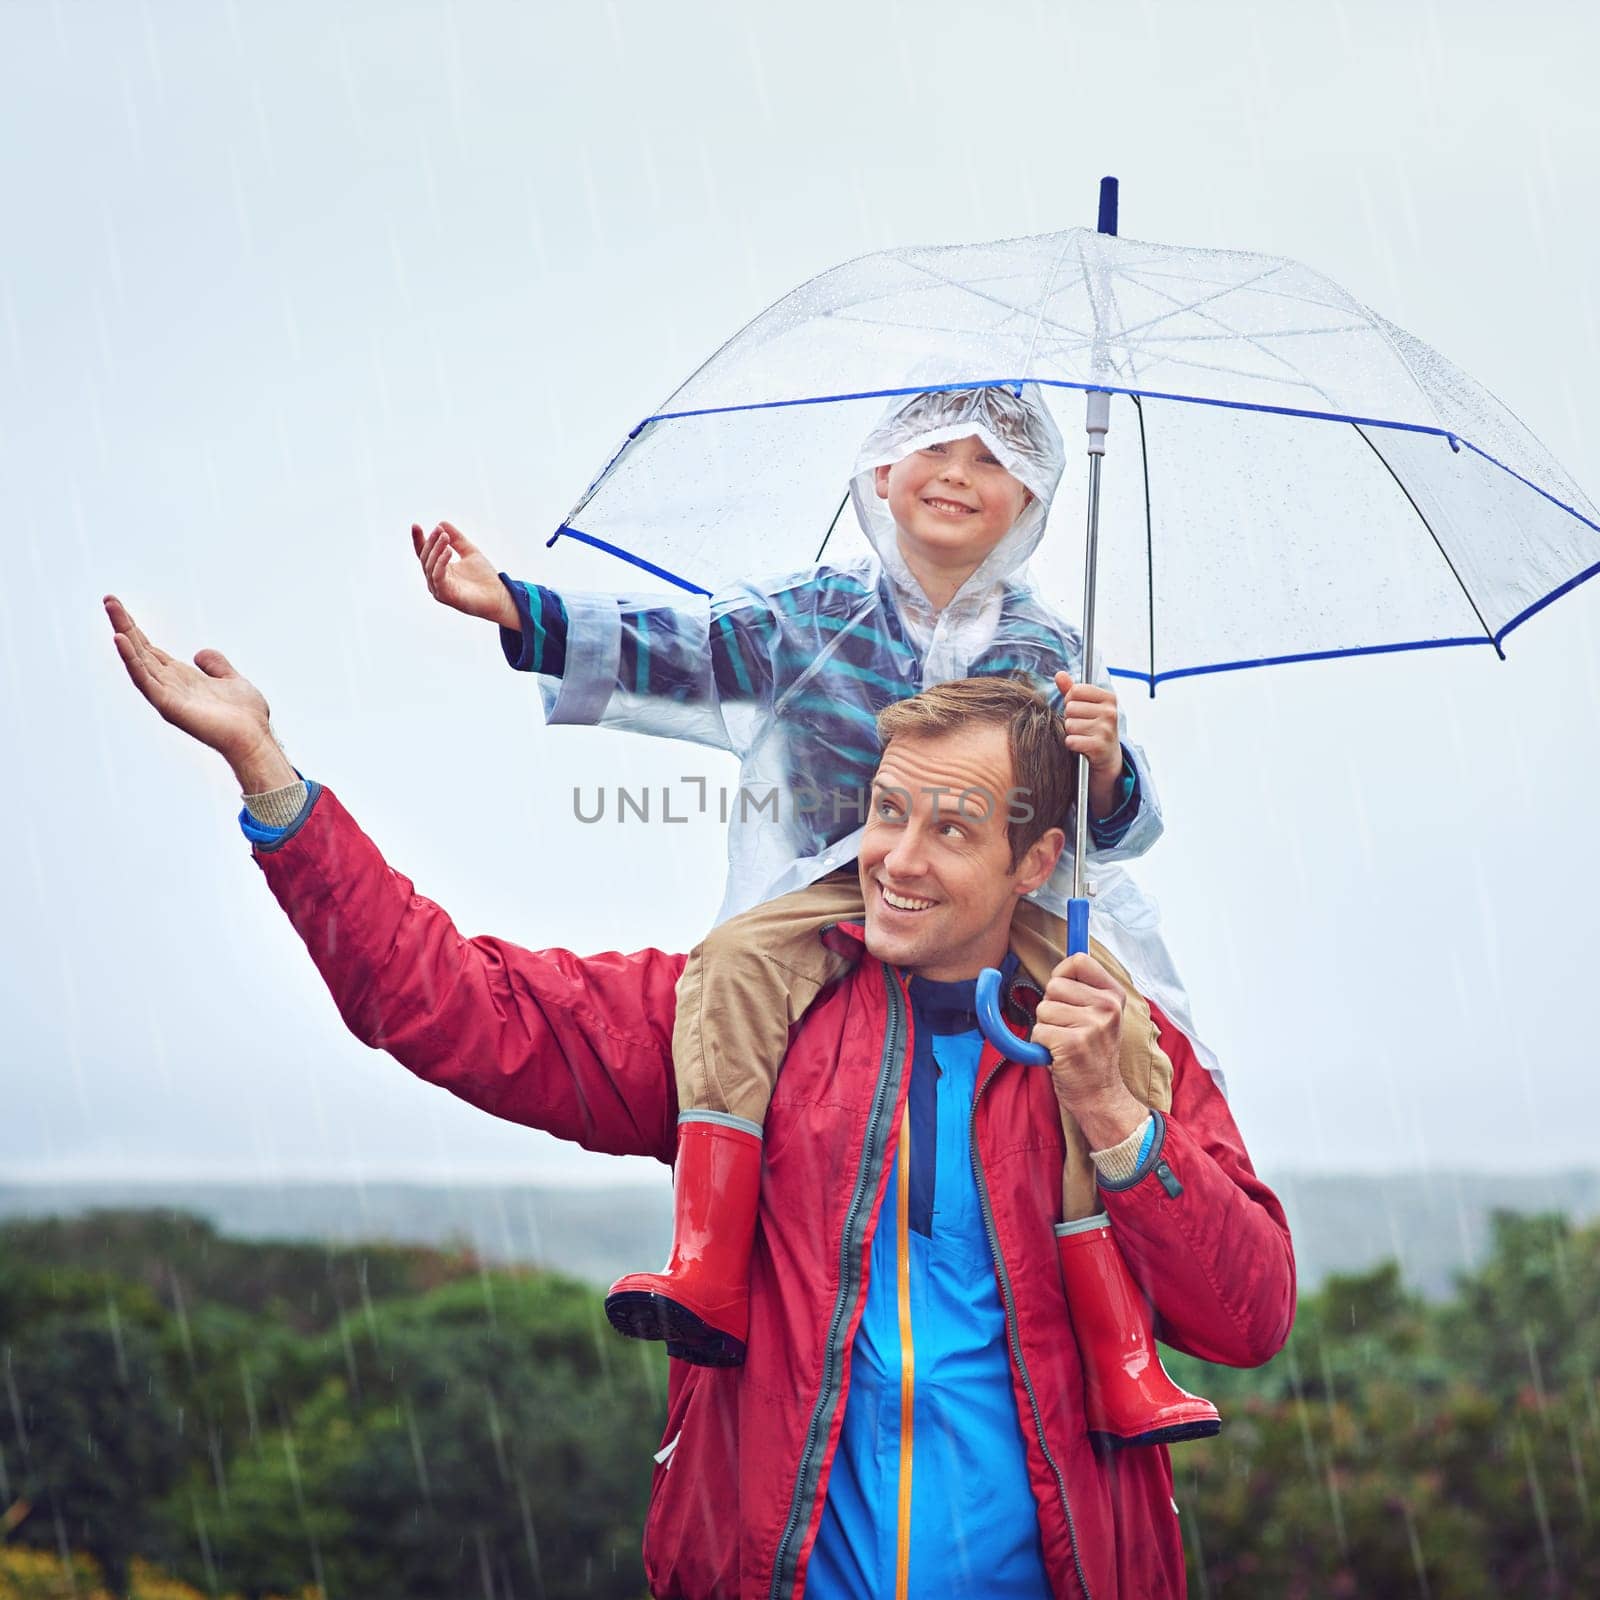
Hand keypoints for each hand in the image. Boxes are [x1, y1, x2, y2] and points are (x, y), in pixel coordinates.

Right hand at [104, 595, 294, 792]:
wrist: (254, 739)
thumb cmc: (246, 716)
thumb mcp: (231, 680)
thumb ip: (216, 665)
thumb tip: (199, 653)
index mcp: (180, 677)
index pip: (150, 649)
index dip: (135, 629)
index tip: (119, 606)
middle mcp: (168, 684)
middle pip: (139, 650)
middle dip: (123, 625)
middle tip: (108, 599)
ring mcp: (166, 695)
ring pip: (137, 661)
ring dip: (123, 636)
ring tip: (112, 611)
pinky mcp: (168, 705)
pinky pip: (145, 680)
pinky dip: (131, 661)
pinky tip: (121, 640)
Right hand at [412, 521, 519, 629]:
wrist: (498, 596)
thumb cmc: (484, 577)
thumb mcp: (470, 552)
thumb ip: (457, 539)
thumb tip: (441, 523)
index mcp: (439, 569)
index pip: (424, 553)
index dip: (419, 540)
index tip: (416, 525)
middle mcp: (436, 580)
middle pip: (425, 558)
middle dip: (431, 542)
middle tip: (439, 530)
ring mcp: (439, 589)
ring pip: (429, 566)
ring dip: (436, 549)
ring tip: (445, 537)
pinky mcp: (445, 596)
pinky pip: (438, 576)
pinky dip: (441, 562)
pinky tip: (449, 551)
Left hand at [1031, 952, 1144, 1147]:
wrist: (1100, 1095)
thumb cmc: (1092, 1053)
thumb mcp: (1100, 1015)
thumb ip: (1083, 989)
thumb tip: (1058, 967)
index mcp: (1113, 995)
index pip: (1078, 960)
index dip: (1061, 974)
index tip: (1063, 993)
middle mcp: (1107, 1007)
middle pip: (1054, 985)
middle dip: (1052, 1007)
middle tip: (1068, 1028)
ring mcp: (1092, 1025)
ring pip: (1043, 1009)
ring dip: (1046, 1027)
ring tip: (1065, 1042)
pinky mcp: (1073, 1043)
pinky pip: (1038, 1031)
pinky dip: (1041, 1044)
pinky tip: (1059, 1055)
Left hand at [1054, 670, 1124, 818]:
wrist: (1107, 757)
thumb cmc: (1094, 727)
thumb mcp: (1086, 706)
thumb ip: (1071, 690)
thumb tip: (1059, 674)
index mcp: (1109, 698)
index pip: (1076, 690)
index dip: (1071, 701)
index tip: (1079, 710)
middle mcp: (1111, 712)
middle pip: (1071, 708)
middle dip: (1070, 718)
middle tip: (1081, 726)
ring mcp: (1107, 730)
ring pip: (1070, 725)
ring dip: (1071, 733)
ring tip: (1082, 736)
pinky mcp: (1100, 747)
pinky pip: (1072, 740)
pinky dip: (1072, 744)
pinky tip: (1081, 746)